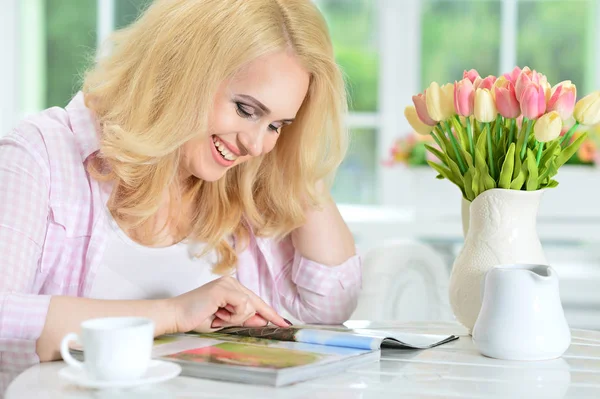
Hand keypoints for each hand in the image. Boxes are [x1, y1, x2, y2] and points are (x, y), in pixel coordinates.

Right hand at [166, 276, 288, 332]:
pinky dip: (233, 316)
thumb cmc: (196, 318)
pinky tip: (217, 314)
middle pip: (255, 303)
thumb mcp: (225, 321)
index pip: (256, 301)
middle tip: (222, 320)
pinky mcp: (224, 288)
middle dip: (245, 318)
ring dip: (235, 318)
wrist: (176, 316)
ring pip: (250, 306)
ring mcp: (228, 283)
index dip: (270, 313)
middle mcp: (231, 282)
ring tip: (216, 317)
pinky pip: (243, 306)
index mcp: (232, 288)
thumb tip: (262, 321)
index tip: (284, 323)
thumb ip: (243, 319)